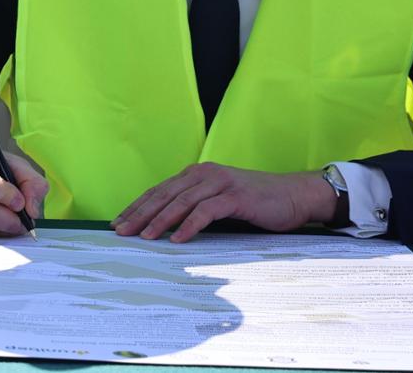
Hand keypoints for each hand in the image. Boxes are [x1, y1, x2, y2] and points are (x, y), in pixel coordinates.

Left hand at [111, 163, 336, 242]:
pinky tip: (177, 239)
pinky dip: (189, 225)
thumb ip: (194, 207)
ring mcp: (221, 183)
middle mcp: (205, 174)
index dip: (137, 206)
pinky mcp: (236, 196)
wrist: (294, 196)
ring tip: (144, 237)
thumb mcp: (218, 201)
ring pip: (182, 201)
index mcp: (197, 174)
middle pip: (165, 195)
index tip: (118, 223)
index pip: (159, 191)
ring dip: (160, 220)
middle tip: (121, 231)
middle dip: (140, 214)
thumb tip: (162, 227)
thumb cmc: (254, 202)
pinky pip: (206, 211)